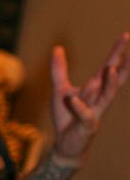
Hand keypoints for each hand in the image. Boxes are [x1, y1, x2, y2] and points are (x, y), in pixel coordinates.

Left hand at [50, 33, 129, 165]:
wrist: (65, 144)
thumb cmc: (67, 117)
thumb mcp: (60, 90)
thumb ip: (59, 70)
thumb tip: (57, 48)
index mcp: (95, 88)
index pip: (108, 67)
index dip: (117, 52)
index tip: (126, 35)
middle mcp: (99, 99)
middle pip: (114, 80)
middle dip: (123, 65)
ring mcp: (95, 112)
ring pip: (105, 97)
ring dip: (108, 84)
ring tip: (110, 69)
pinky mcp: (87, 126)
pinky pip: (85, 115)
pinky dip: (80, 107)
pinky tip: (74, 98)